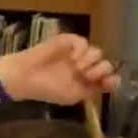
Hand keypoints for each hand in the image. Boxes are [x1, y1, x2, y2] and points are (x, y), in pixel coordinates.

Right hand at [0, 34, 117, 104]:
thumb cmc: (46, 89)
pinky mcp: (64, 42)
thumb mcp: (73, 96)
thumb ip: (93, 90)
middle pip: (105, 63)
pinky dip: (82, 49)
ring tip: (76, 67)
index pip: (107, 77)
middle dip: (99, 70)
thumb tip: (113, 81)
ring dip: (90, 61)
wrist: (23, 77)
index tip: (104, 81)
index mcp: (85, 80)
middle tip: (85, 75)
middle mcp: (83, 65)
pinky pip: (82, 41)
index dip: (110, 78)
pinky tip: (74, 57)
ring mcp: (74, 53)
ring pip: (96, 51)